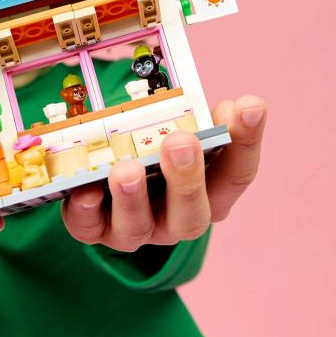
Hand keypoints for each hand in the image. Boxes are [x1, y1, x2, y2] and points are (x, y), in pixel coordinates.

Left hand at [62, 96, 266, 250]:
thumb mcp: (180, 131)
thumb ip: (200, 121)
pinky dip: (86, 211)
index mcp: (210, 193)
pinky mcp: (95, 230)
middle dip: (187, 178)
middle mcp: (177, 219)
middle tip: (181, 142)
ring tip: (127, 171)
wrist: (109, 176)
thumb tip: (226, 109)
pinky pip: (89, 228)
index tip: (251, 106)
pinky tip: (85, 191)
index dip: (245, 141)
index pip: (236, 175)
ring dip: (133, 198)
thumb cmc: (155, 151)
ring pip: (138, 227)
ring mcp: (137, 230)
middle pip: (192, 213)